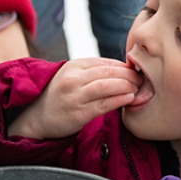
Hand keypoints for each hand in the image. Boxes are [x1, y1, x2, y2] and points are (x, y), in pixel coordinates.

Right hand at [8, 57, 140, 138]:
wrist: (38, 117)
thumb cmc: (61, 96)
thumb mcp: (73, 76)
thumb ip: (94, 72)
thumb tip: (125, 70)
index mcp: (74, 66)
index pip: (107, 62)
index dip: (125, 67)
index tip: (137, 72)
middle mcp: (73, 79)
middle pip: (110, 72)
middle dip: (130, 76)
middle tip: (142, 81)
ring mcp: (75, 96)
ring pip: (108, 86)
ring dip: (128, 86)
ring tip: (138, 89)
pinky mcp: (78, 113)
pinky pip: (104, 104)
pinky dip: (120, 99)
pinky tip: (129, 98)